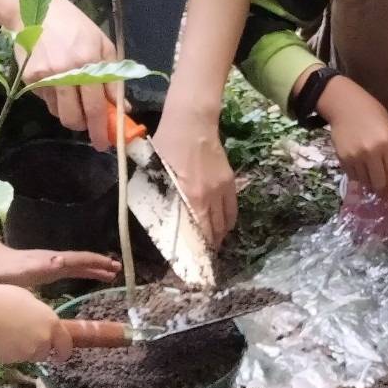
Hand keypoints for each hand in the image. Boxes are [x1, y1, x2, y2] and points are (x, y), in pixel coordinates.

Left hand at [0, 247, 120, 287]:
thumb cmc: (11, 271)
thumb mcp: (29, 269)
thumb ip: (46, 265)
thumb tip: (65, 260)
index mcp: (57, 260)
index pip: (83, 260)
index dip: (99, 263)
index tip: (114, 266)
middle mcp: (59, 260)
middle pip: (84, 262)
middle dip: (101, 265)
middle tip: (118, 270)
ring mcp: (54, 264)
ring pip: (80, 266)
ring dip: (95, 269)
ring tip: (109, 275)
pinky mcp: (49, 269)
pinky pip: (72, 270)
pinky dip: (83, 272)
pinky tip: (85, 275)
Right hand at [0, 286, 73, 363]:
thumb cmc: (7, 300)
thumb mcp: (31, 302)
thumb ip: (40, 316)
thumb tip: (39, 321)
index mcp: (52, 323)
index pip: (65, 344)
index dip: (64, 351)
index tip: (61, 356)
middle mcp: (43, 340)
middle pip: (45, 352)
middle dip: (38, 349)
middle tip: (25, 339)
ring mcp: (28, 352)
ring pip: (28, 356)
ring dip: (23, 351)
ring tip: (9, 337)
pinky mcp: (12, 359)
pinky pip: (12, 358)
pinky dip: (8, 353)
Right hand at [18, 0, 118, 150]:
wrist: (36, 10)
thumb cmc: (76, 27)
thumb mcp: (103, 46)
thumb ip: (113, 78)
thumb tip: (122, 107)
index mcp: (87, 63)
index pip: (96, 106)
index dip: (101, 128)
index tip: (105, 143)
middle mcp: (64, 72)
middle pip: (74, 116)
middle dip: (84, 127)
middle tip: (91, 126)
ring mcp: (44, 76)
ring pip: (58, 112)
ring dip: (70, 113)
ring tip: (74, 95)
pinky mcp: (28, 78)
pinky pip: (46, 100)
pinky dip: (55, 99)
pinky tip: (58, 81)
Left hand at [152, 115, 236, 247]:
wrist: (192, 122)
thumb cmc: (167, 144)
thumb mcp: (155, 171)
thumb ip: (159, 195)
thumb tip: (158, 217)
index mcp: (193, 196)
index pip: (199, 232)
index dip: (197, 251)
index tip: (192, 264)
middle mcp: (211, 197)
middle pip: (214, 232)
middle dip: (208, 248)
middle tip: (199, 257)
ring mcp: (223, 189)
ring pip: (225, 223)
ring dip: (218, 236)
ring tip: (209, 244)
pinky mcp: (230, 181)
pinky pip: (232, 209)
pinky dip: (227, 222)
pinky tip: (220, 225)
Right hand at [318, 75, 387, 205]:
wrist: (344, 105)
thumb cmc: (373, 114)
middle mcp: (371, 151)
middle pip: (380, 183)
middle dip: (384, 189)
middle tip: (386, 188)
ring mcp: (355, 156)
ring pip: (366, 182)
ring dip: (372, 182)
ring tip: (372, 169)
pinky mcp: (342, 159)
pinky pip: (354, 177)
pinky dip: (360, 176)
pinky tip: (361, 164)